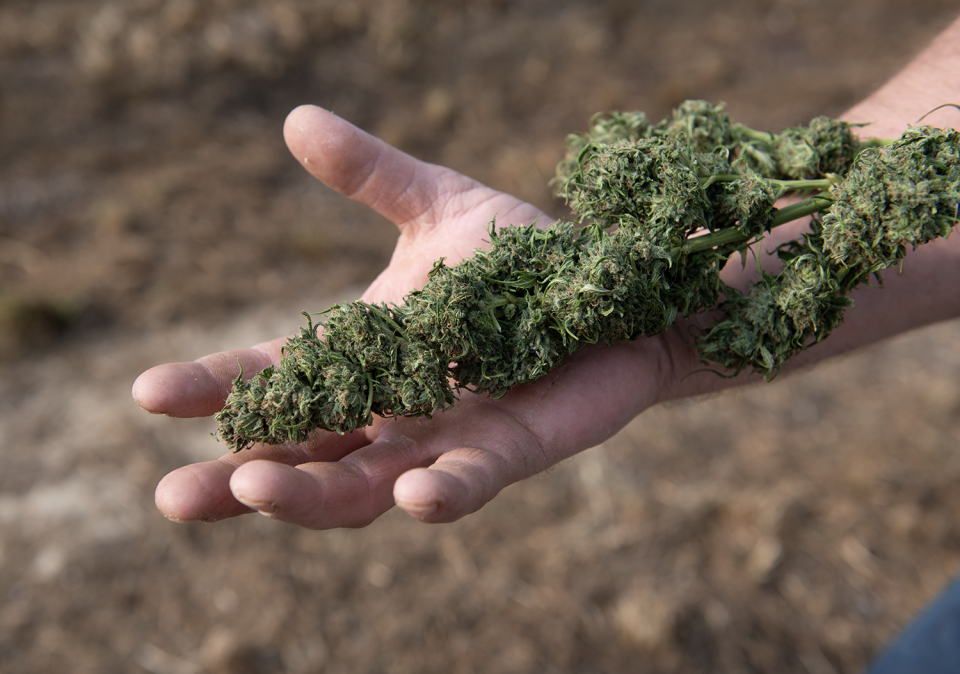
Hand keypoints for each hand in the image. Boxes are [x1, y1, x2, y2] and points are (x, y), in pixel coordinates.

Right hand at [133, 105, 700, 527]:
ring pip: (369, 488)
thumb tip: (295, 118)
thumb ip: (371, 176)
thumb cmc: (523, 254)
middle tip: (172, 499)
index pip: (278, 382)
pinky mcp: (513, 450)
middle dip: (241, 480)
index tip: (148, 392)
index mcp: (366, 358)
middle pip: (306, 459)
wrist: (612, 283)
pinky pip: (471, 482)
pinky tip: (408, 496)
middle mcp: (395, 410)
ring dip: (313, 497)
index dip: (217, 390)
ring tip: (256, 488)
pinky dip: (441, 494)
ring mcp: (449, 438)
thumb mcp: (436, 205)